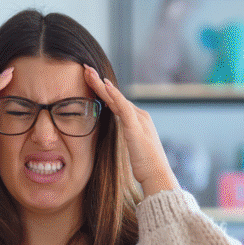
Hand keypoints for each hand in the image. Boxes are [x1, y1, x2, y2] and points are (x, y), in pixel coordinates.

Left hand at [83, 65, 178, 196]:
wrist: (157, 176)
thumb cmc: (144, 167)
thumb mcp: (130, 149)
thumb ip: (123, 139)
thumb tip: (112, 137)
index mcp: (137, 120)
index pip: (116, 102)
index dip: (101, 91)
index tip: (88, 80)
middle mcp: (139, 116)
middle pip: (115, 96)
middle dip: (99, 82)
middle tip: (85, 68)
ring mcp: (139, 120)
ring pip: (117, 98)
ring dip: (102, 84)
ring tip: (89, 72)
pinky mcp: (137, 127)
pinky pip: (124, 108)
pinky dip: (115, 96)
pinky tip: (105, 86)